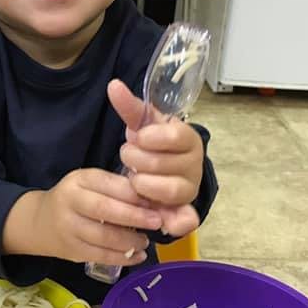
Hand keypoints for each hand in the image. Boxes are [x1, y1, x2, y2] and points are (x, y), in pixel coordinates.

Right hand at [33, 168, 163, 265]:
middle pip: (104, 209)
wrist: (40, 222)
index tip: (154, 200)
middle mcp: (70, 202)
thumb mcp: (90, 184)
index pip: (108, 184)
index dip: (132, 193)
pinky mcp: (72, 250)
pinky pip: (100, 256)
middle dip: (134, 216)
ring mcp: (69, 228)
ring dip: (130, 240)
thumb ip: (116, 188)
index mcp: (78, 180)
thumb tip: (154, 199)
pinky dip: (123, 258)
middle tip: (156, 221)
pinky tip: (138, 256)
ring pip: (103, 236)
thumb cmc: (76, 199)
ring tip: (146, 241)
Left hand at [107, 79, 203, 238]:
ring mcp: (190, 188)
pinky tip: (160, 221)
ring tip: (134, 178)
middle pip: (166, 164)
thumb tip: (113, 86)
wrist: (161, 169)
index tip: (138, 137)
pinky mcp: (184, 211)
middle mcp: (194, 163)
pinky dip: (175, 222)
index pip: (176, 135)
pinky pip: (186, 219)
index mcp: (188, 138)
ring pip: (171, 190)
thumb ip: (130, 107)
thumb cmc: (153, 144)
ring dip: (145, 184)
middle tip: (130, 157)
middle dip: (139, 161)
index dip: (151, 138)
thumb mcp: (142, 125)